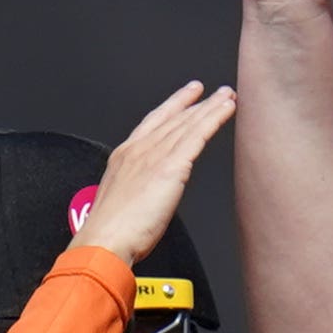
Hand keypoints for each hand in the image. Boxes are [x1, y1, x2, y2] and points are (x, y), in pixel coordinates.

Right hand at [74, 80, 237, 267]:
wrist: (105, 240)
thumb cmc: (111, 233)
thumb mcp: (122, 203)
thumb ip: (139, 192)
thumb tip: (152, 197)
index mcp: (124, 157)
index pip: (153, 123)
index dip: (172, 107)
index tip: (186, 97)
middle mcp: (139, 150)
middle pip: (173, 119)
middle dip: (196, 103)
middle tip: (215, 92)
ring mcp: (154, 155)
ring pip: (188, 123)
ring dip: (210, 107)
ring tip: (228, 96)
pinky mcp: (170, 166)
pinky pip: (198, 135)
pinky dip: (214, 119)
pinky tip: (227, 109)